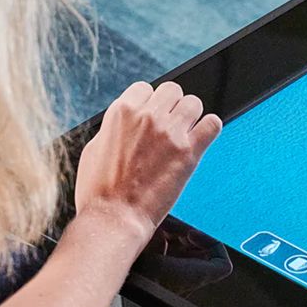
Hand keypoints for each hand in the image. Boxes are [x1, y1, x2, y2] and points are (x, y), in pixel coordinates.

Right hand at [75, 82, 221, 239]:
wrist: (114, 218)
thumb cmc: (99, 190)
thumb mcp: (94, 148)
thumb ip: (114, 128)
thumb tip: (126, 121)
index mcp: (121, 112)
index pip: (145, 88)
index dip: (149, 103)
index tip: (151, 118)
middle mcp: (147, 117)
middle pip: (172, 91)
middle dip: (171, 106)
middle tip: (169, 126)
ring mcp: (170, 133)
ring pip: (193, 103)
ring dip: (191, 117)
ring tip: (185, 134)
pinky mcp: (189, 152)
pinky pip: (212, 124)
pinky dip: (209, 129)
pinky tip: (201, 139)